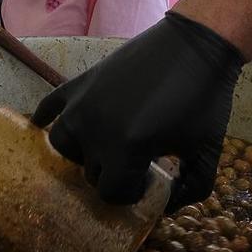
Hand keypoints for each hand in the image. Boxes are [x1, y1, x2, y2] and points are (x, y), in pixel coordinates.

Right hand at [35, 12, 243, 206]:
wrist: (197, 44)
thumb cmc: (204, 99)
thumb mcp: (207, 151)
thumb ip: (192, 190)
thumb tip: (167, 207)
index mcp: (127, 148)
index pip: (111, 193)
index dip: (132, 193)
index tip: (150, 179)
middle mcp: (96, 129)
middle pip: (91, 172)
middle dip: (114, 174)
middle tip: (136, 162)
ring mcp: (84, 103)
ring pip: (64, 145)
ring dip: (82, 153)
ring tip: (103, 148)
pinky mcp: (82, 82)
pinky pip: (49, 105)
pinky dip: (45, 118)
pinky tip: (43, 125)